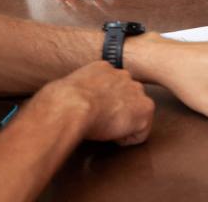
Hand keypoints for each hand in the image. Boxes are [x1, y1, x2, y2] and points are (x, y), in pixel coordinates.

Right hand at [35, 61, 154, 144]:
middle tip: (100, 122)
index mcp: (103, 68)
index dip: (104, 104)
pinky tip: (112, 134)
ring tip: (105, 128)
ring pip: (136, 115)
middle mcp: (123, 75)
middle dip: (118, 112)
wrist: (71, 105)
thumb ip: (79, 91)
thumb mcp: (68, 89)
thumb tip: (70, 102)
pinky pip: (140, 133)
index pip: (112, 86)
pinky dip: (127, 139)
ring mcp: (136, 91)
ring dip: (123, 125)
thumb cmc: (62, 102)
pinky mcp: (145, 109)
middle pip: (128, 98)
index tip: (93, 112)